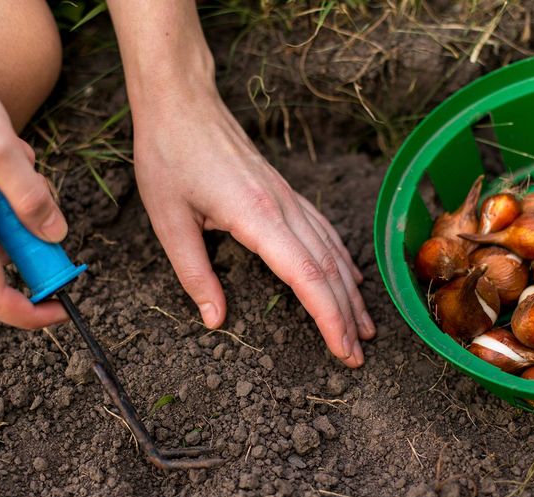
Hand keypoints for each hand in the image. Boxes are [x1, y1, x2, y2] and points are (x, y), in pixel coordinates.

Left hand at [132, 90, 374, 366]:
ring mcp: (288, 197)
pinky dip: (341, 258)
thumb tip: (214, 319)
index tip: (343, 350)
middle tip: (357, 354)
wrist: (181, 104)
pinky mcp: (283, 191)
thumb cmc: (169, 157)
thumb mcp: (170, 221)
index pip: (306, 276)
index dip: (329, 317)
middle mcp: (282, 207)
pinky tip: (349, 275)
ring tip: (364, 326)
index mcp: (256, 217)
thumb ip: (195, 274)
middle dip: (346, 315)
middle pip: (327, 268)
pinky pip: (323, 229)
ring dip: (350, 291)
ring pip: (332, 250)